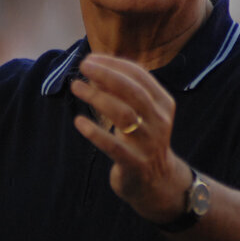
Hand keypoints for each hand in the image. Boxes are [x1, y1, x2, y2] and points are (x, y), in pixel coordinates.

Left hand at [70, 54, 191, 223]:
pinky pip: (112, 145)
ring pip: (123, 114)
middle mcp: (159, 121)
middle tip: (84, 66)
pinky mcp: (134, 163)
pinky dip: (94, 132)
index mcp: (163, 103)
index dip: (114, 64)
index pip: (140, 76)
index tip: (92, 59)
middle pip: (133, 91)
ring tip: (76, 86)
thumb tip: (97, 68)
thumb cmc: (142, 138)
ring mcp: (148, 143)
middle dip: (106, 75)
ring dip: (97, 97)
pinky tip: (79, 121)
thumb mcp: (144, 113)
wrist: (156, 181)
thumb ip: (125, 92)